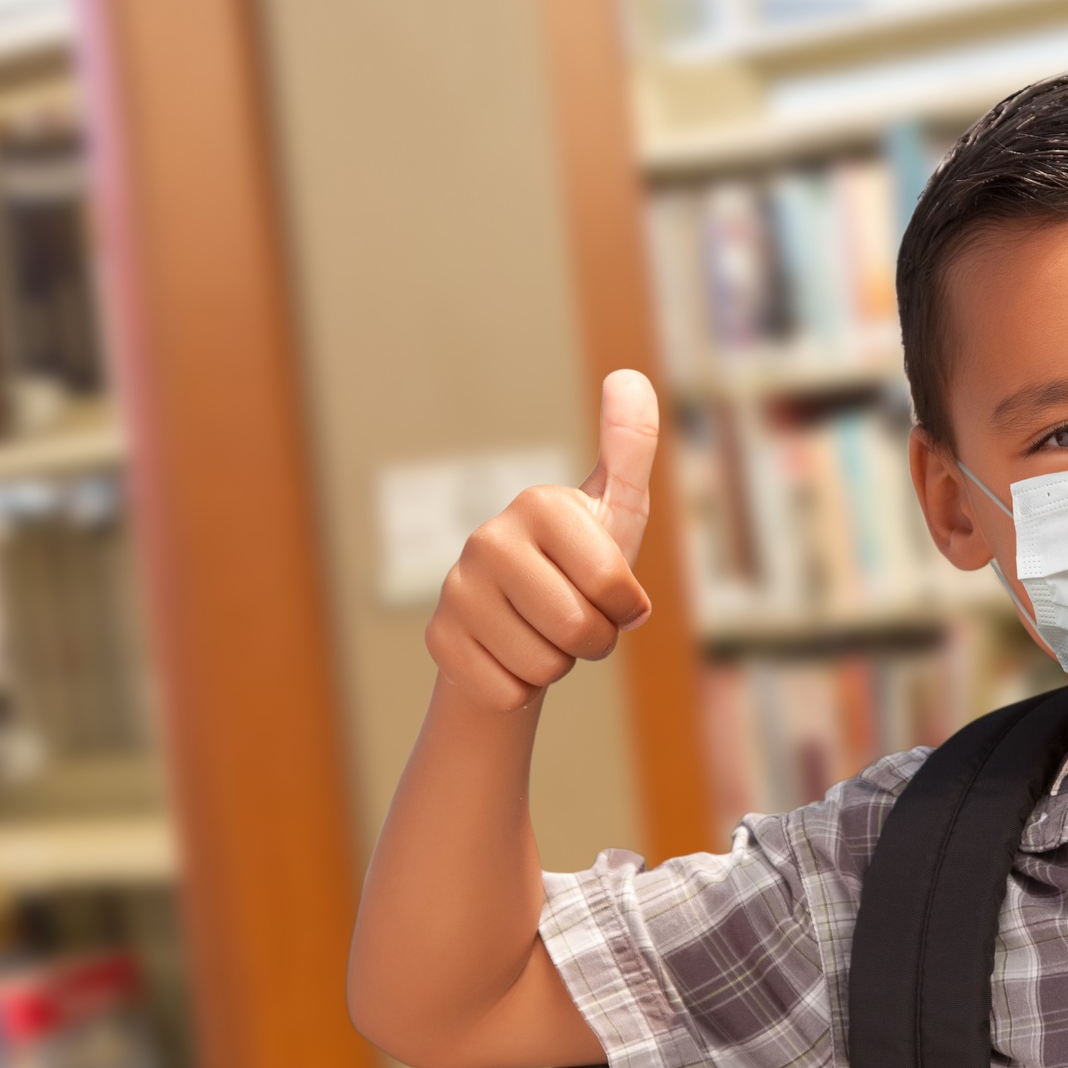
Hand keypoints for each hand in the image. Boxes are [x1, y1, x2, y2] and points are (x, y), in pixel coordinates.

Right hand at [426, 370, 657, 709]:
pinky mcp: (437, 639)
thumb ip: (630, 447)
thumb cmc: (581, 564)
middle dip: (595, 641)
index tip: (617, 597)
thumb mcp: (616, 509)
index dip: (627, 609)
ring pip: (543, 665)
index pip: (614, 587)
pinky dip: (522, 687)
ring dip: (559, 663)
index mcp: (540, 505)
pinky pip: (508, 691)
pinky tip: (512, 655)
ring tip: (545, 633)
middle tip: (582, 621)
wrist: (521, 622)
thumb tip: (629, 376)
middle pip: (578, 628)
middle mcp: (488, 538)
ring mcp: (456, 589)